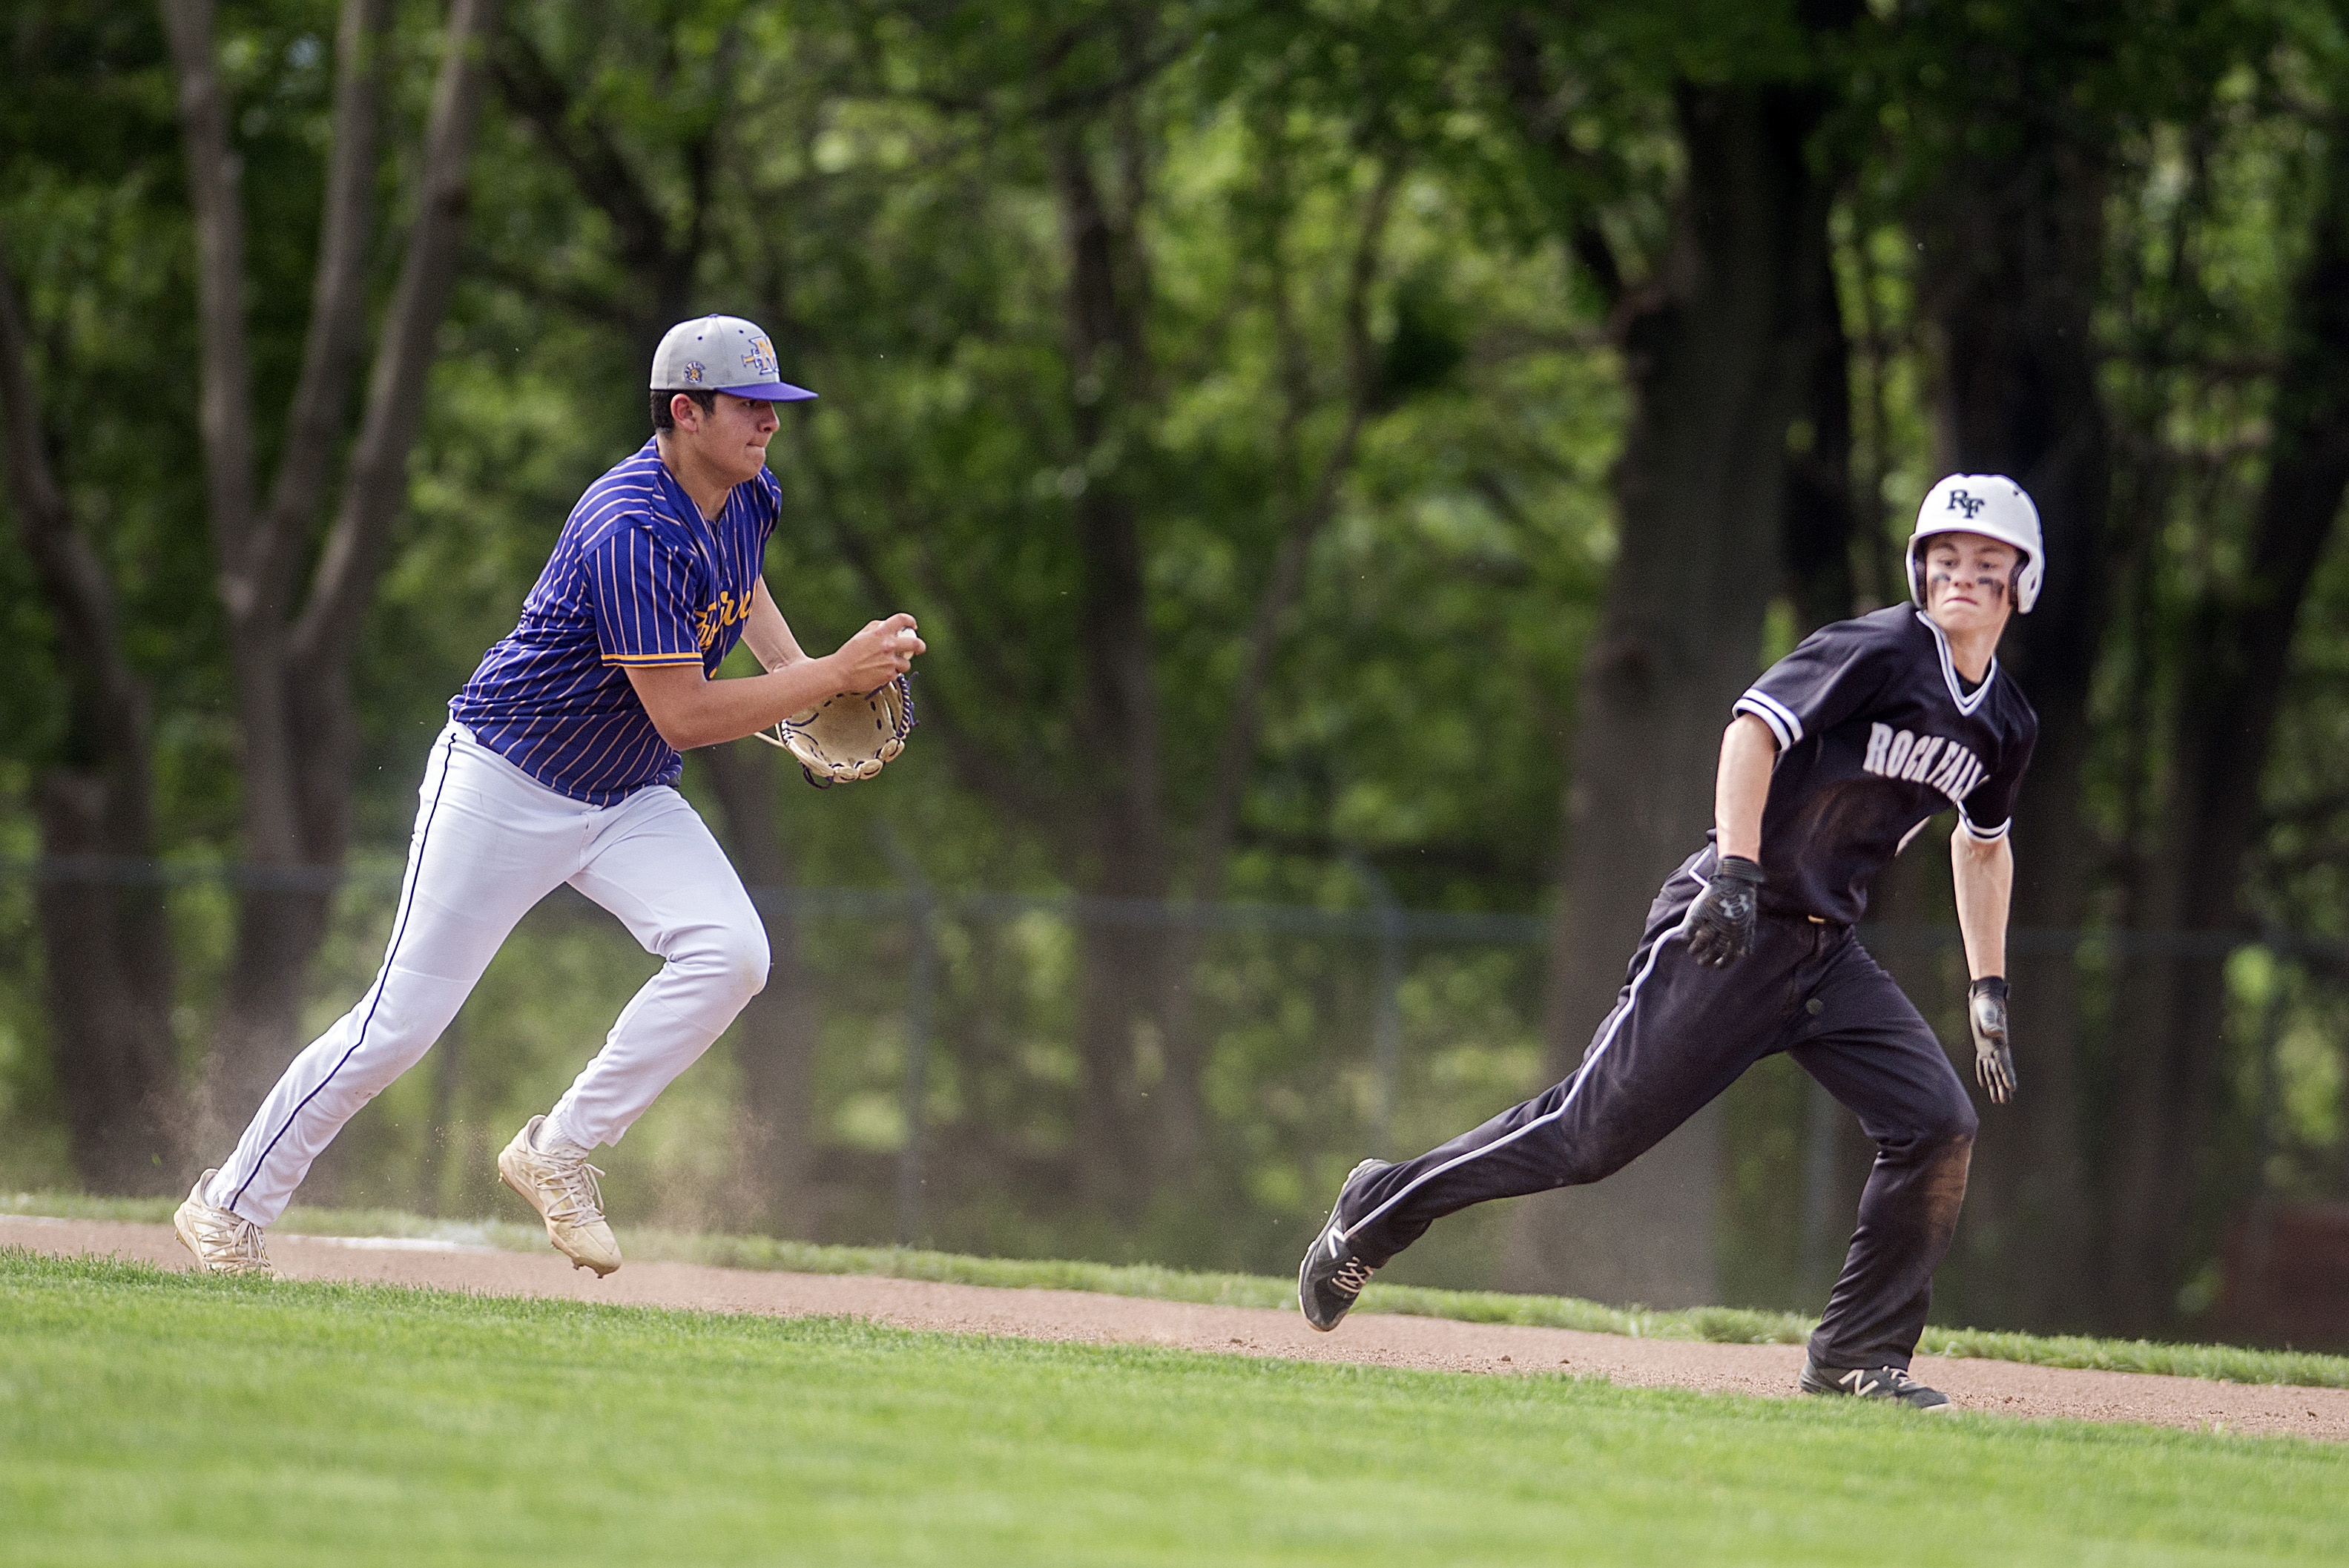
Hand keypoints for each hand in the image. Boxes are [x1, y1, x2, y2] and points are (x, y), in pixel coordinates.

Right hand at [833, 613, 923, 693]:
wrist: (841, 672)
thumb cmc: (850, 653)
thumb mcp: (862, 634)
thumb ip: (878, 628)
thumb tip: (893, 627)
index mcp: (880, 632)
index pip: (901, 620)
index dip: (910, 621)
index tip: (913, 626)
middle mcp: (887, 646)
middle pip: (915, 644)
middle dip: (920, 646)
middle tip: (920, 648)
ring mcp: (889, 661)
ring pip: (906, 663)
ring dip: (900, 664)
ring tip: (887, 665)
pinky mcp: (888, 675)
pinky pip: (896, 674)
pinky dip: (890, 673)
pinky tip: (879, 672)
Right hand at [1685, 855, 1765, 968]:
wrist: (1735, 878)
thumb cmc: (1744, 900)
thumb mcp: (1749, 920)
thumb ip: (1747, 938)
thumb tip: (1745, 955)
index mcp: (1739, 932)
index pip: (1730, 955)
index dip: (1722, 964)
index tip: (1716, 966)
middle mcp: (1727, 927)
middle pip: (1714, 950)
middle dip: (1707, 960)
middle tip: (1701, 962)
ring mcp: (1713, 918)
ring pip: (1701, 941)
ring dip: (1695, 949)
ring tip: (1692, 951)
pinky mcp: (1701, 910)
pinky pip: (1690, 928)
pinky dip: (1687, 935)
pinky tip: (1687, 938)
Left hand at [1969, 976, 2016, 1103]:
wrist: (1985, 998)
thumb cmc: (1987, 1006)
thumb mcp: (1987, 1014)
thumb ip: (1991, 1024)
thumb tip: (1995, 1033)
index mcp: (1999, 1043)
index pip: (2004, 1063)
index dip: (2008, 1076)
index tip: (2012, 1089)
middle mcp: (1996, 1049)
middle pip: (2000, 1071)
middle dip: (2003, 1087)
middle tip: (2005, 1102)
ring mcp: (1989, 1049)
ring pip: (1993, 1071)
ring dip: (1995, 1085)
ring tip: (1999, 1100)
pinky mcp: (1982, 1047)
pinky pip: (1984, 1064)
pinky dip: (1985, 1075)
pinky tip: (1985, 1084)